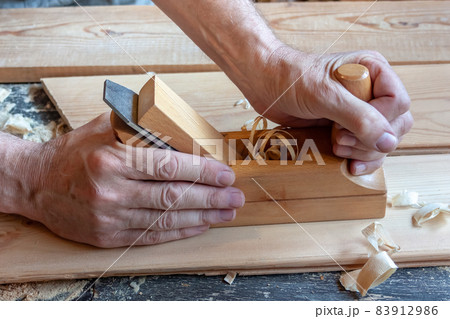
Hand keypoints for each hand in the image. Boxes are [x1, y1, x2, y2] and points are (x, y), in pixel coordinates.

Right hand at [31, 113, 243, 247]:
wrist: (37, 183)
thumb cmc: (76, 150)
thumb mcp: (107, 126)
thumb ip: (145, 127)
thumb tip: (188, 132)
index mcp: (113, 158)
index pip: (169, 167)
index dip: (202, 173)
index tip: (226, 175)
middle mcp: (112, 190)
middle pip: (173, 197)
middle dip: (211, 198)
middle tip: (236, 198)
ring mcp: (110, 217)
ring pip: (166, 220)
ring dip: (202, 217)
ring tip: (226, 213)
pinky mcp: (108, 237)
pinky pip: (151, 236)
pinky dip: (180, 232)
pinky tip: (200, 226)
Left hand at [244, 47, 412, 174]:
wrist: (264, 83)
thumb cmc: (292, 79)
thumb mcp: (326, 95)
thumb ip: (359, 117)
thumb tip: (389, 142)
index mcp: (373, 71)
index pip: (398, 103)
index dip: (381, 121)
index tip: (351, 128)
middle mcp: (371, 91)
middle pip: (395, 125)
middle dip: (371, 140)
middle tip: (341, 139)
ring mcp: (359, 111)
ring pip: (382, 141)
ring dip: (365, 152)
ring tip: (338, 147)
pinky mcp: (345, 127)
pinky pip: (365, 148)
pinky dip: (361, 159)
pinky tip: (350, 167)